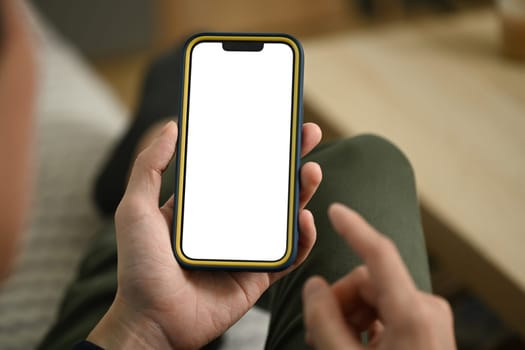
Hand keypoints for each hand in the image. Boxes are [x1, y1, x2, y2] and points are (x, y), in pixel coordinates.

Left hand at [88, 121, 322, 348]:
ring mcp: (247, 248)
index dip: (257, 144)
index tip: (274, 122)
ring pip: (284, 217)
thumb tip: (171, 127)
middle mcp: (229, 223)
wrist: (152, 320)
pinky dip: (303, 238)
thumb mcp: (136, 209)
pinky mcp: (259, 276)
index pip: (237, 167)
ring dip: (302, 192)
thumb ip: (149, 167)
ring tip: (311, 171)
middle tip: (308, 135)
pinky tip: (304, 219)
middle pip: (268, 187)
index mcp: (205, 205)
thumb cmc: (139, 267)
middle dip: (291, 160)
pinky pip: (288, 255)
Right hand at [302, 203, 455, 349]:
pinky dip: (366, 321)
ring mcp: (430, 318)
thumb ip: (324, 321)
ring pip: (375, 295)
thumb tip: (314, 286)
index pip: (380, 254)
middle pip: (368, 281)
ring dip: (350, 313)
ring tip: (333, 341)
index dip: (354, 229)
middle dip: (340, 301)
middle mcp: (427, 308)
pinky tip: (354, 342)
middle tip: (318, 330)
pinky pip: (387, 308)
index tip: (335, 211)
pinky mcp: (427, 326)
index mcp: (413, 314)